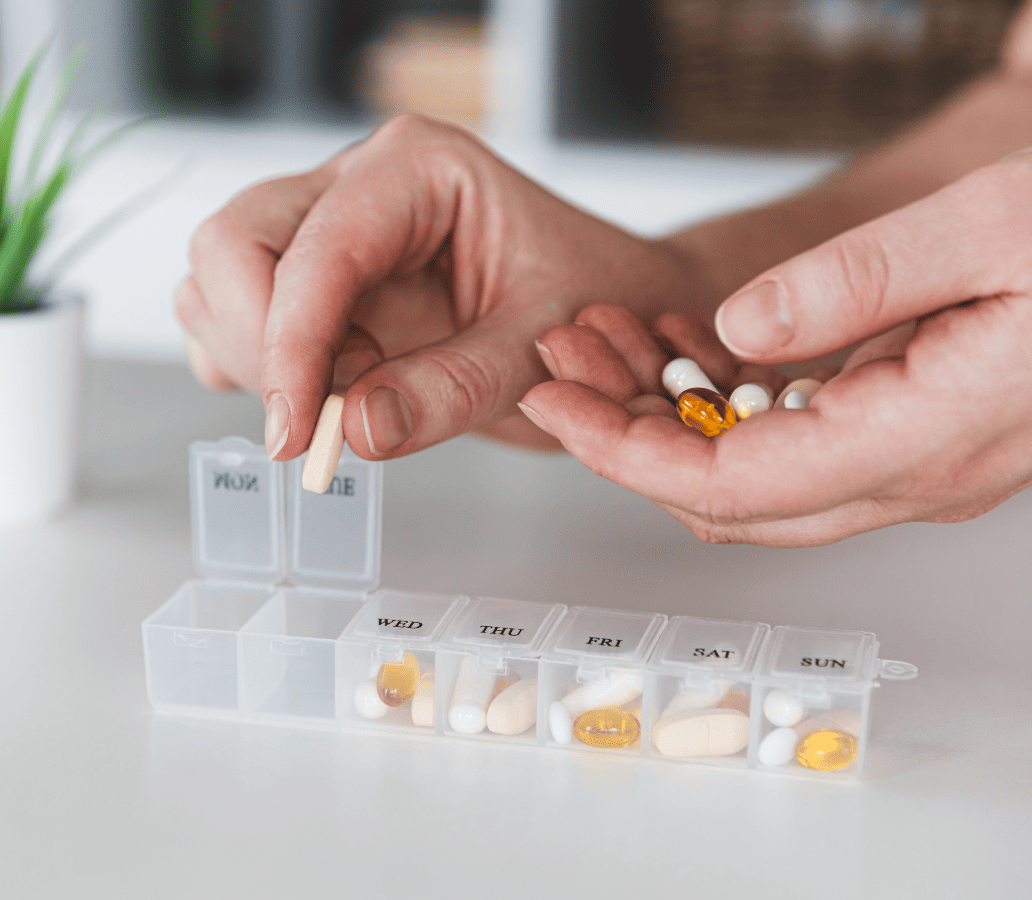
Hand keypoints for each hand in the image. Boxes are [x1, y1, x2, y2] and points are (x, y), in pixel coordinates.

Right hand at [175, 114, 704, 459]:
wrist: (610, 312)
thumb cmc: (592, 306)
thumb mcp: (541, 349)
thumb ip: (453, 387)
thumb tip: (355, 428)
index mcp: (418, 171)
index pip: (316, 247)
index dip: (291, 344)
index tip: (297, 435)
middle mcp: (357, 186)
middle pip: (231, 243)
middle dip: (259, 343)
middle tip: (319, 420)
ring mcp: (324, 230)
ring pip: (216, 281)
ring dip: (253, 358)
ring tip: (346, 397)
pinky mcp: (314, 283)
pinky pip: (231, 319)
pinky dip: (253, 369)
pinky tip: (324, 394)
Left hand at [521, 153, 1031, 546]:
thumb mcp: (997, 227)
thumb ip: (862, 282)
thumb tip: (739, 325)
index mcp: (926, 437)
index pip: (731, 483)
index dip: (627, 454)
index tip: (556, 408)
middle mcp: (915, 474)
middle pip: (728, 499)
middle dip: (628, 442)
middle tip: (565, 371)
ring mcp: (918, 464)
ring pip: (754, 481)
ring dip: (669, 427)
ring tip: (608, 352)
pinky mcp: (918, 436)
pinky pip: (794, 450)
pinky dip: (724, 414)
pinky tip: (690, 355)